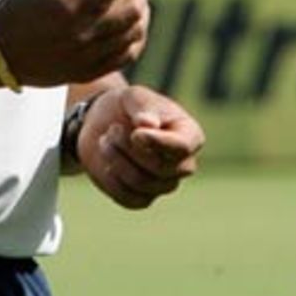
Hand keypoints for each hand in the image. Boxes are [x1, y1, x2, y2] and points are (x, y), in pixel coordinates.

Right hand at [0, 0, 149, 87]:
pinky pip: (127, 56)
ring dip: (141, 12)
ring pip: (134, 33)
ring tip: (133, 0)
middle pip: (133, 10)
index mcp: (69, 4)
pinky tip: (131, 25)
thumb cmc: (17, 3)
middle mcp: (81, 32)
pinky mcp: (88, 70)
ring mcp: (87, 55)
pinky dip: (136, 38)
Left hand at [76, 84, 204, 209]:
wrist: (106, 123)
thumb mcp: (136, 97)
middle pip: (159, 167)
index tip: (135, 133)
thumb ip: (144, 108)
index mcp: (190, 135)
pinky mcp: (143, 198)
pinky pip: (129, 198)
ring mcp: (165, 184)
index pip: (182, 147)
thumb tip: (147, 124)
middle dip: (129, 148)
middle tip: (112, 129)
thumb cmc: (129, 107)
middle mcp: (183, 164)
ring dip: (116, 160)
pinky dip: (112, 180)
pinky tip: (107, 163)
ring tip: (105, 140)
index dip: (157, 142)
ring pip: (141, 183)